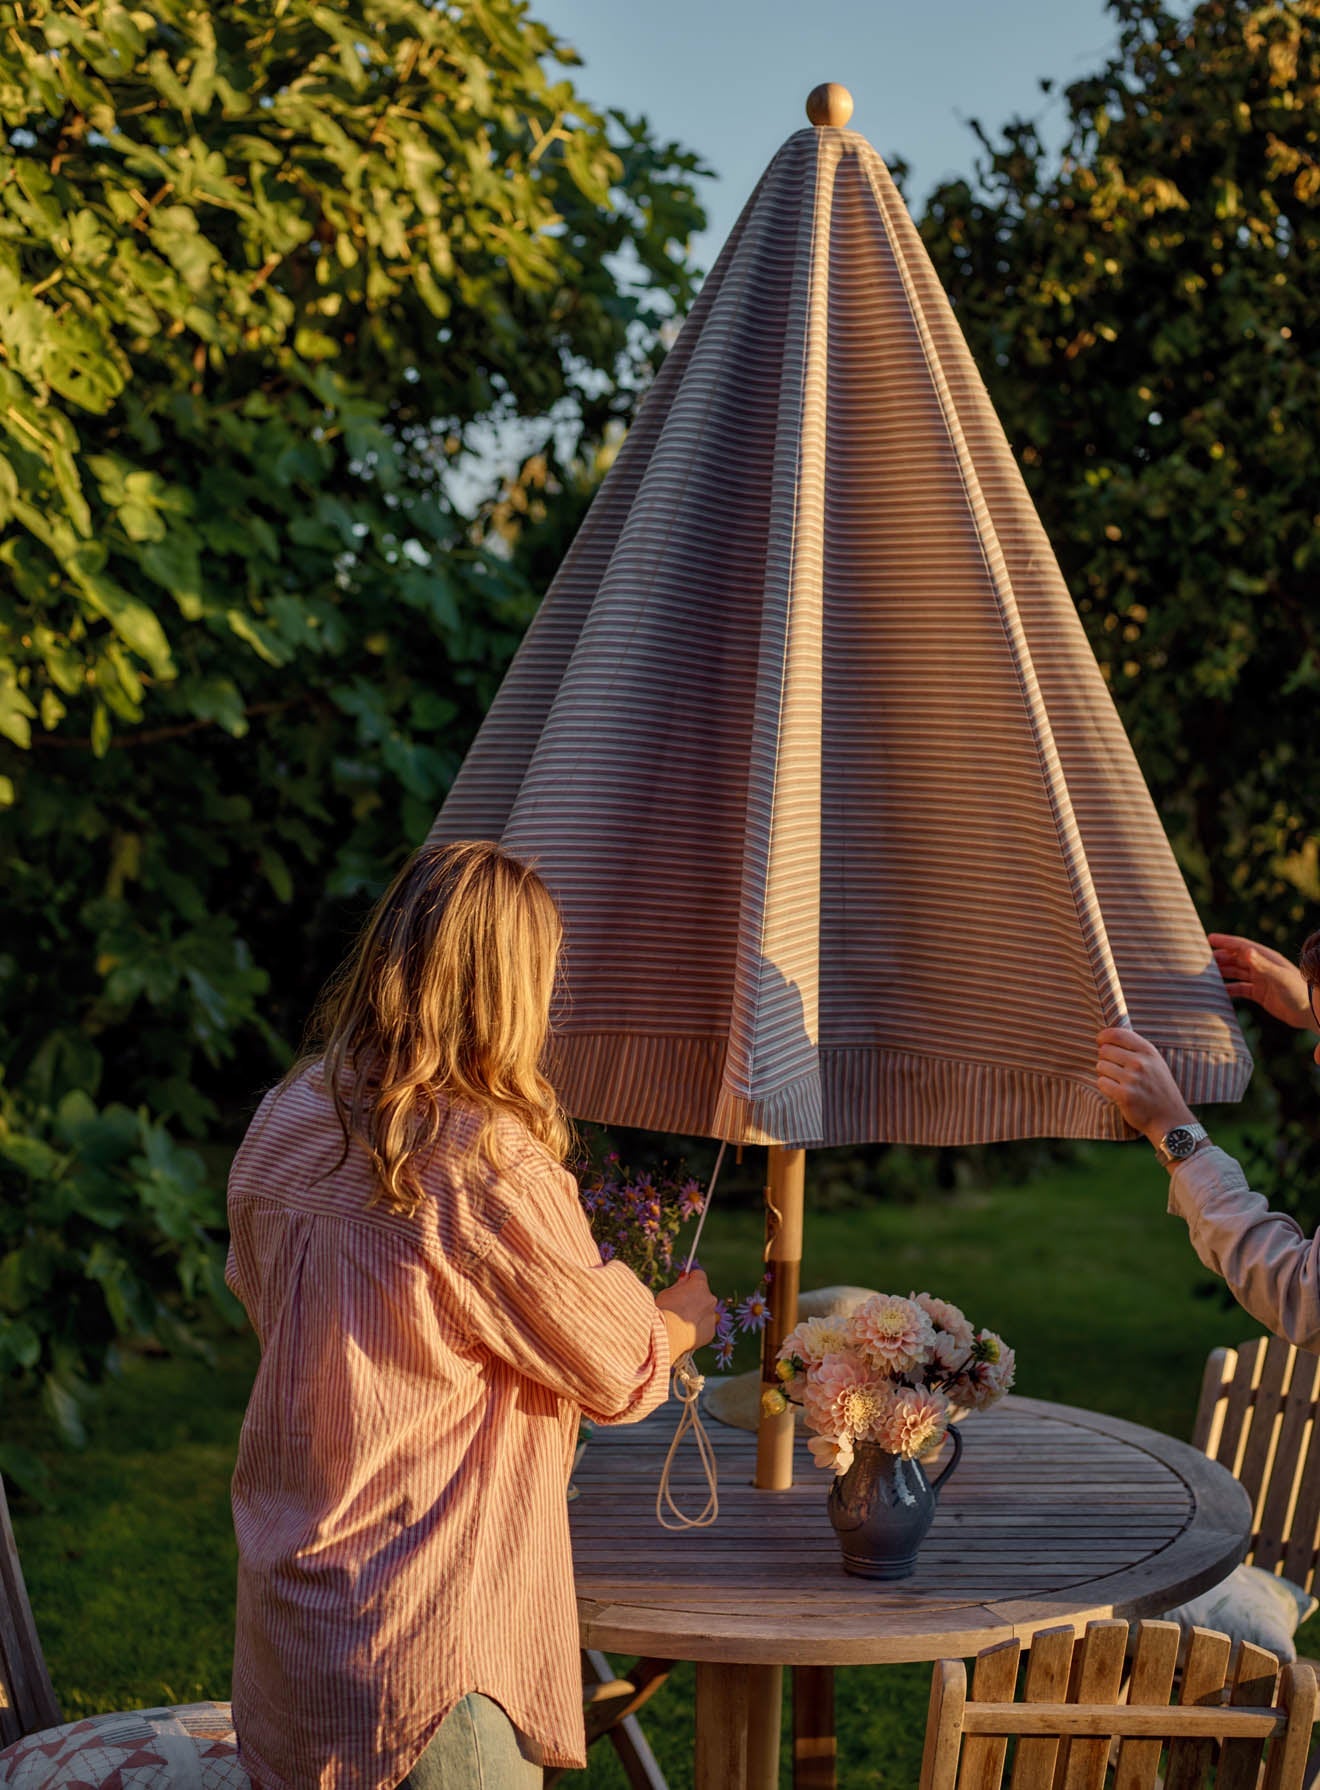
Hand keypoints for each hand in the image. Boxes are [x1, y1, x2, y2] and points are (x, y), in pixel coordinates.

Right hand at [655, 1269, 718, 1356]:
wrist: (667, 1335)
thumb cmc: (664, 1310)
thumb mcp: (667, 1292)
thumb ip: (679, 1285)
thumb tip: (685, 1278)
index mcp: (699, 1285)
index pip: (699, 1275)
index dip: (691, 1279)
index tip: (684, 1284)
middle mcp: (710, 1299)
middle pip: (704, 1294)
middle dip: (695, 1298)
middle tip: (679, 1306)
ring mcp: (712, 1316)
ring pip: (705, 1311)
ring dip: (697, 1313)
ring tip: (680, 1322)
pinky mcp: (711, 1331)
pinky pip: (705, 1326)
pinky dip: (697, 1328)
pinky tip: (684, 1332)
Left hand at [1096, 1026, 1195, 1148]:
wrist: (1170, 1119)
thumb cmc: (1159, 1089)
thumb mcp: (1155, 1063)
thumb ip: (1136, 1049)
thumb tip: (1107, 1038)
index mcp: (1148, 1051)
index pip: (1117, 1034)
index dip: (1104, 1036)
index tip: (1100, 1041)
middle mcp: (1140, 1062)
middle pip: (1104, 1050)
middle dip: (1105, 1058)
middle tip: (1115, 1070)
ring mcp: (1132, 1079)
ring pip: (1101, 1066)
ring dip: (1105, 1074)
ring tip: (1119, 1082)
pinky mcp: (1124, 1095)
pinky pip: (1101, 1082)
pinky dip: (1105, 1087)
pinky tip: (1116, 1092)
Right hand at [1208, 932, 1312, 1029]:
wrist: (1310, 1012)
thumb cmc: (1298, 991)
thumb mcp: (1279, 977)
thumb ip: (1261, 964)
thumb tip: (1245, 951)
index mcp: (1266, 958)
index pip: (1242, 946)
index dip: (1225, 942)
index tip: (1208, 938)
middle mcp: (1262, 967)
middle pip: (1236, 958)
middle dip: (1220, 957)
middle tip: (1201, 959)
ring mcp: (1260, 980)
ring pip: (1236, 972)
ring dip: (1222, 972)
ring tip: (1206, 974)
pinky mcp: (1260, 994)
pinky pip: (1240, 988)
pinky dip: (1228, 989)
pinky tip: (1218, 992)